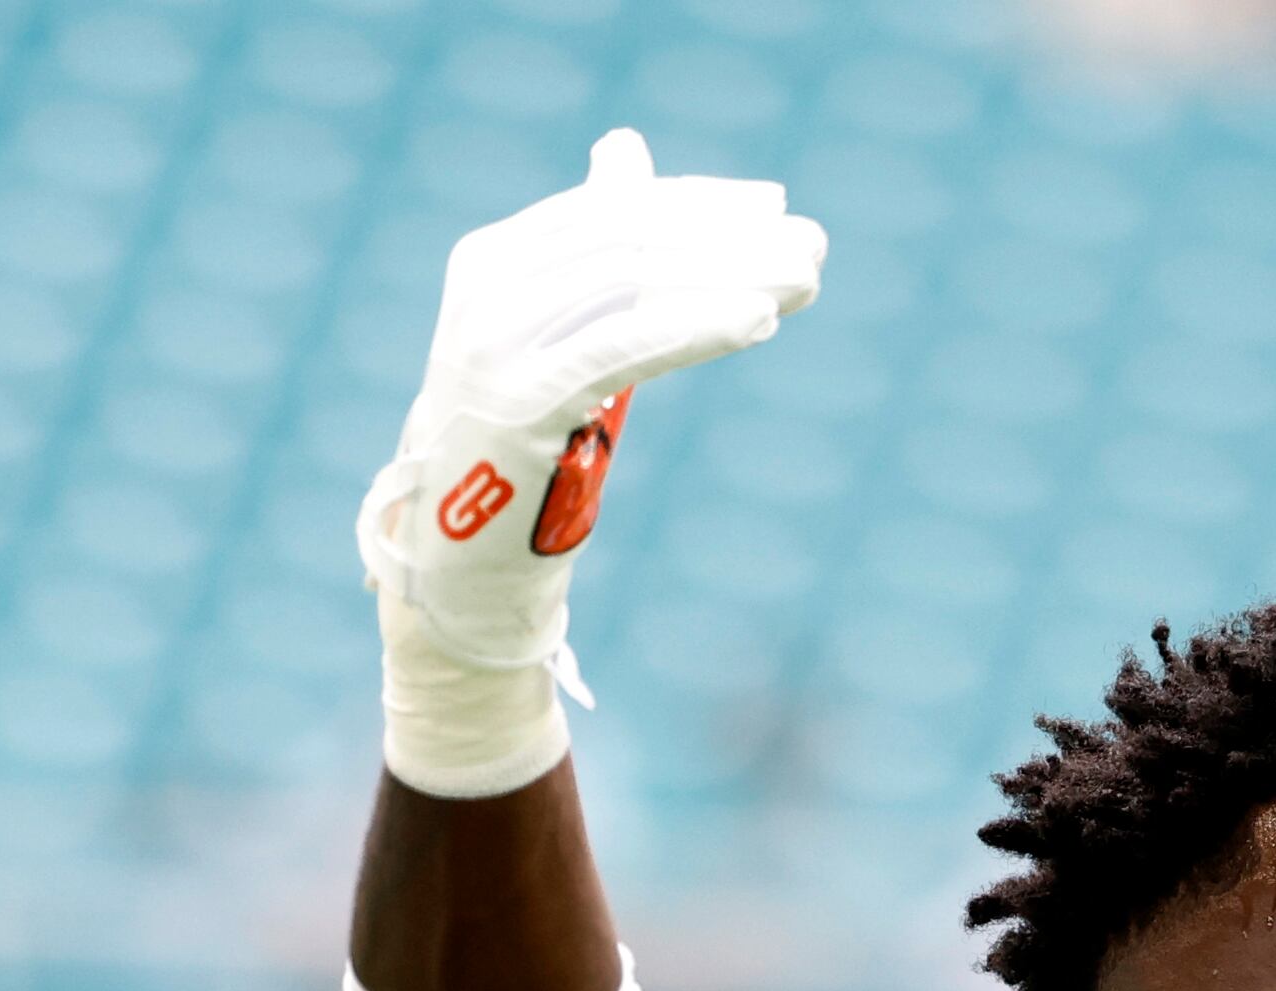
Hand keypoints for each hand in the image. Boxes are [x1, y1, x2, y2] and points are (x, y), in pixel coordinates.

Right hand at [356, 129, 826, 680]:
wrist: (463, 556)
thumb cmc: (527, 444)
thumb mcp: (566, 334)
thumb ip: (597, 250)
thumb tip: (625, 149)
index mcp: (496, 259)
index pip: (612, 210)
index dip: (699, 203)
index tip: (778, 208)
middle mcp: (487, 287)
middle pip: (629, 241)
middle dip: (729, 241)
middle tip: (812, 247)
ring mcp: (495, 342)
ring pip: (632, 285)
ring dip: (730, 278)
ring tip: (803, 280)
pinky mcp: (520, 401)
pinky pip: (622, 347)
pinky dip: (694, 327)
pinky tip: (757, 319)